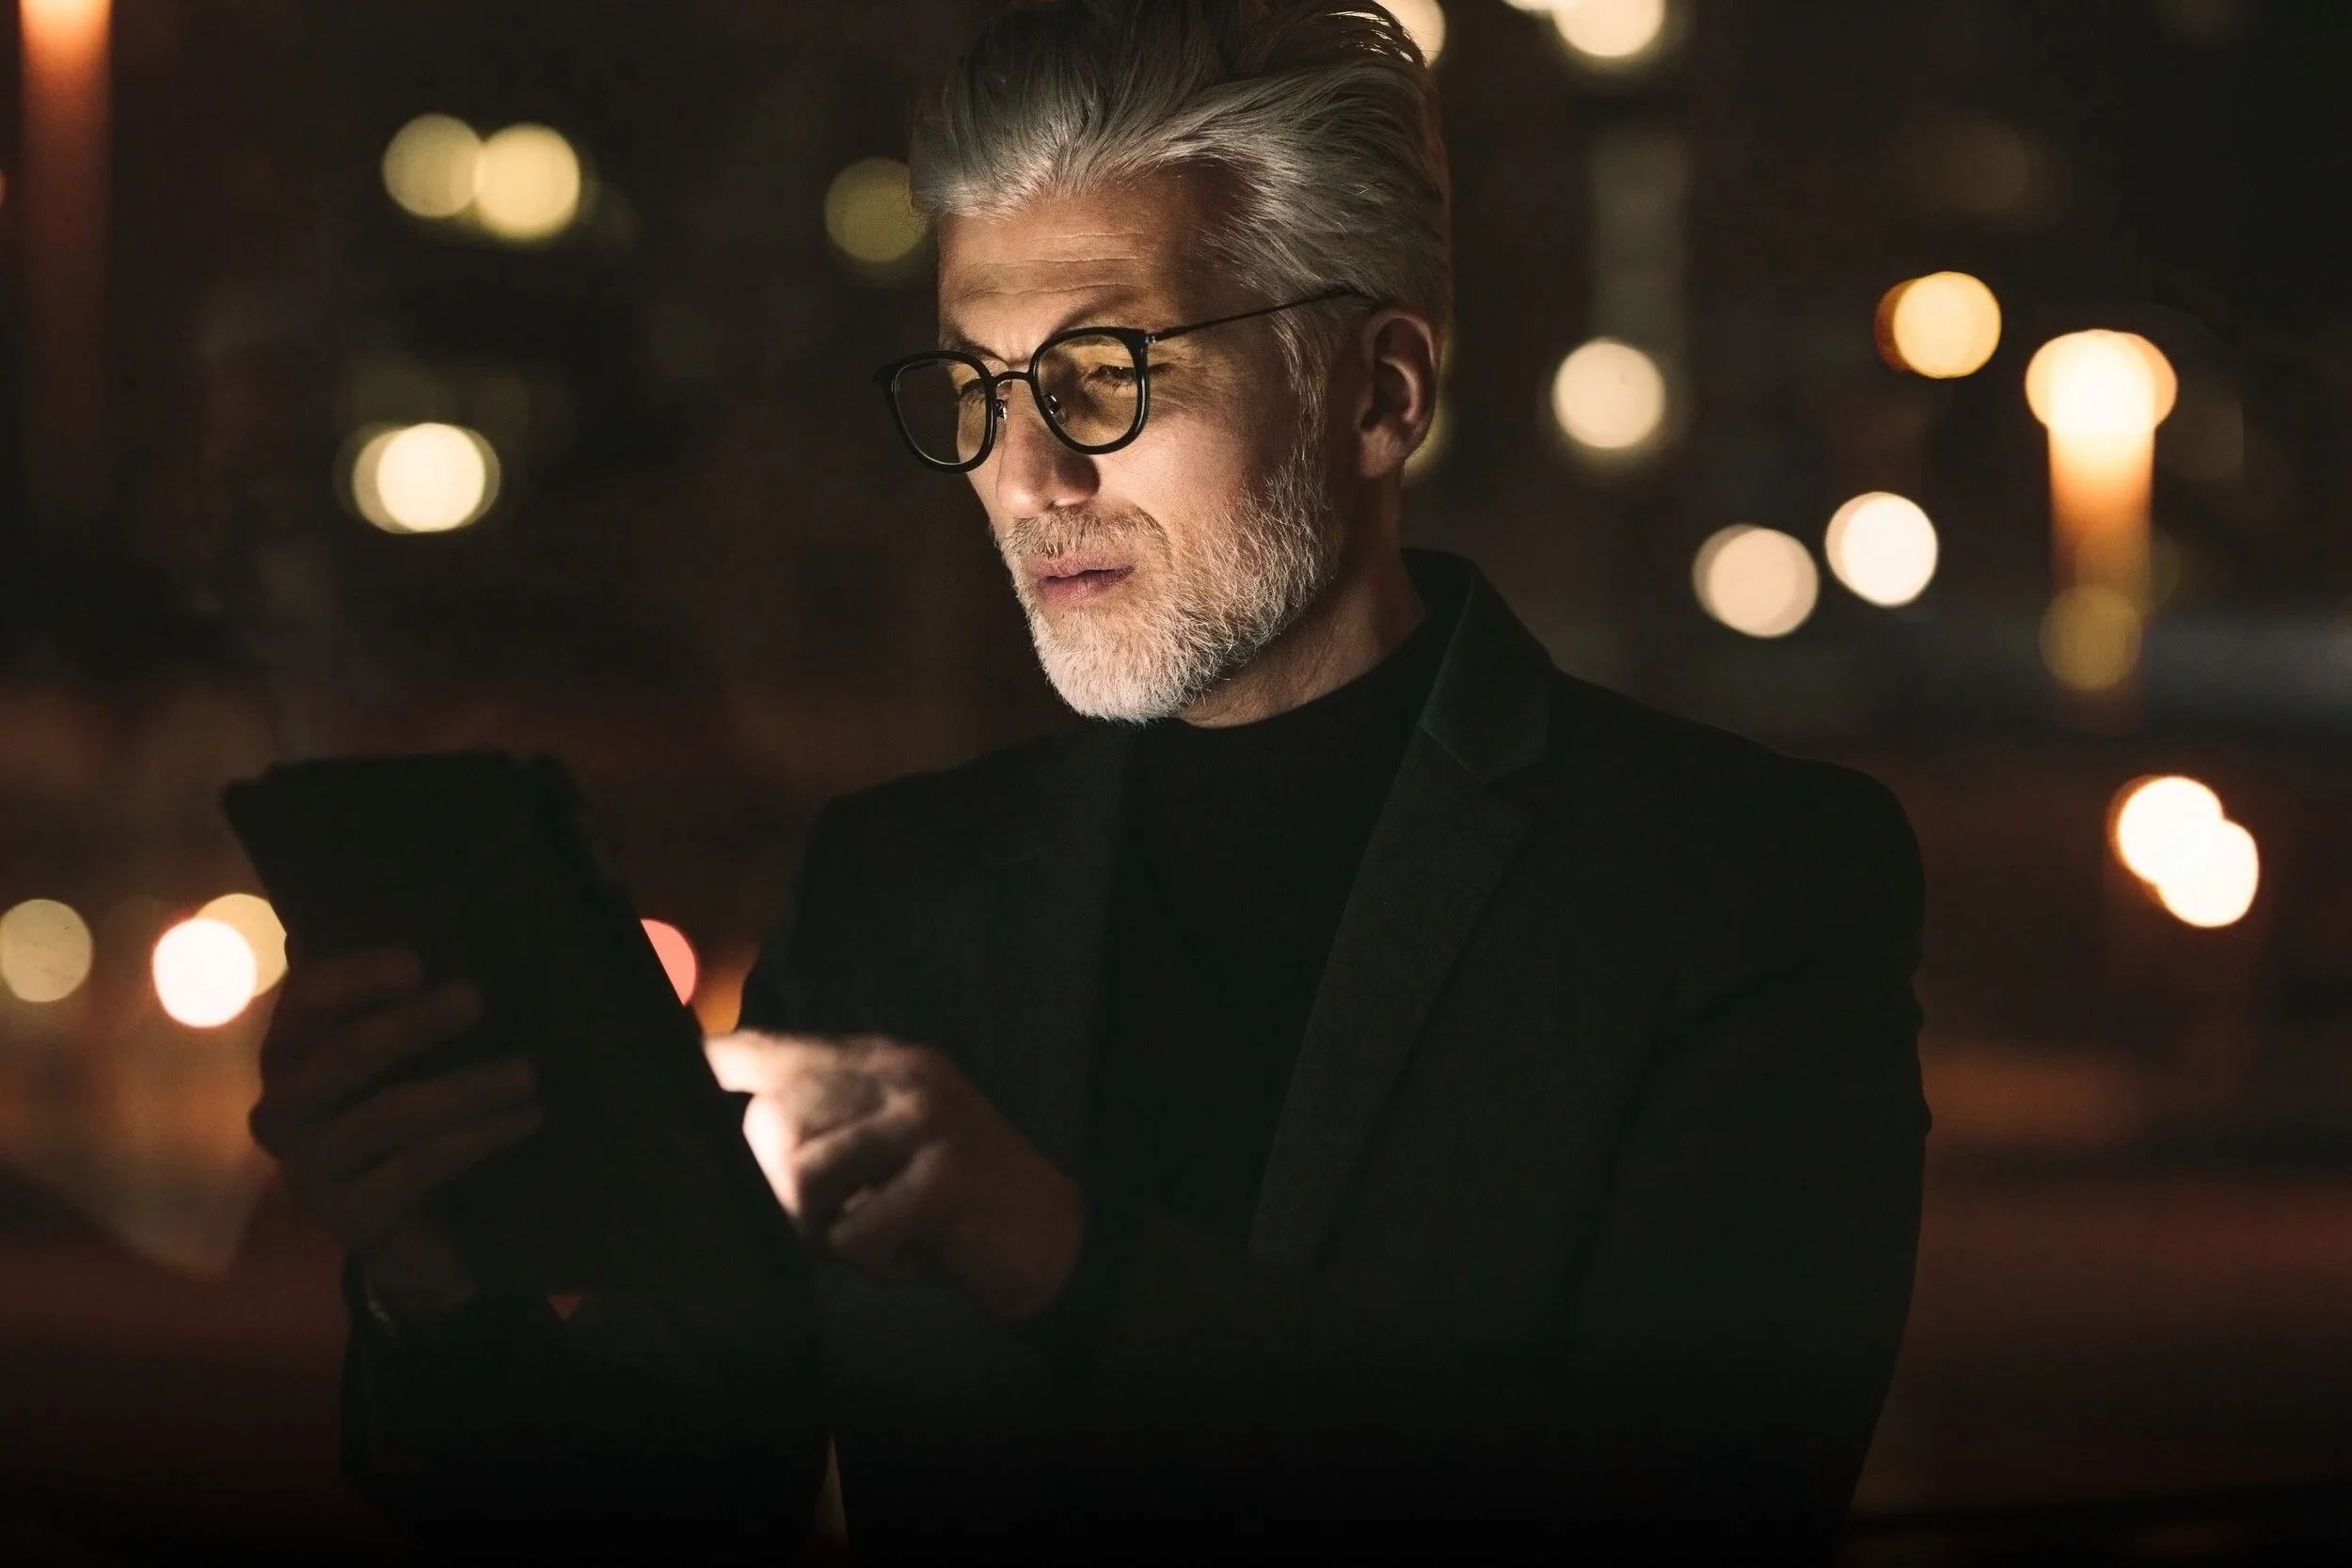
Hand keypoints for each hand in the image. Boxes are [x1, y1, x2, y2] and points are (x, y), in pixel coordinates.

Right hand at [248, 948, 542, 1319]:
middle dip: (412, 1024)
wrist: (430, 1232)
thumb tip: (455, 905)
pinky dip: (479, 1138)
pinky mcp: (350, 1221)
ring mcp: (309, 1170)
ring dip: (467, 1088)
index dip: (358, 977)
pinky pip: (416, 1169)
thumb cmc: (423, 1116)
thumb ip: (414, 990)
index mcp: (292, 1052)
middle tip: (479, 998)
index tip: (421, 961)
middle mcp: (282, 1109)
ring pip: (390, 1115)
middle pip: (342, 1054)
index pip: (306, 1000)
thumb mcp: (420, 1052)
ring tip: (531, 1071)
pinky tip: (529, 1117)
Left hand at [704, 1031, 1082, 1321]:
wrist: (1057, 1244)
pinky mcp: (943, 1178)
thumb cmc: (957, 1208)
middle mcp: (904, 1077)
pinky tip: (917, 1255)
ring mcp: (927, 1121)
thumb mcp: (894, 1151)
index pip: (782, 1050)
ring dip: (825, 1232)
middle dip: (782, 1192)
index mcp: (888, 1063)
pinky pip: (852, 1235)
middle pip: (771, 1124)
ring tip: (877, 1238)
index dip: (720, 1061)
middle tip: (837, 1225)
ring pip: (800, 1180)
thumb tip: (742, 1135)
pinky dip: (876, 1264)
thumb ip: (831, 1130)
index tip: (683, 1064)